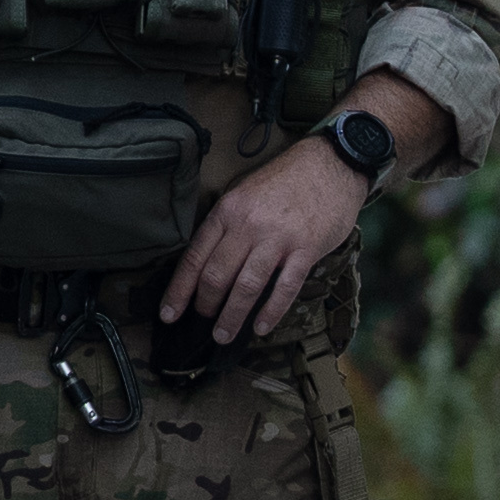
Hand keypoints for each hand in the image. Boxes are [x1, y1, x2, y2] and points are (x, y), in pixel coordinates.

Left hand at [161, 78, 443, 343]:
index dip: (179, 290)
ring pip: (246, 287)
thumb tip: (204, 266)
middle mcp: (248, 225)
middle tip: (202, 324)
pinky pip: (284, 288)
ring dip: (231, 316)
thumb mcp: (243, 194)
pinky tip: (260, 328)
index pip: (194, 257)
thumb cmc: (284, 182)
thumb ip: (225, 226)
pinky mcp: (307, 249)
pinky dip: (271, 312)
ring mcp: (278, 238)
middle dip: (204, 306)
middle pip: (216, 276)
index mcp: (227, 211)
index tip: (168, 314)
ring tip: (222, 336)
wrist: (331, 163)